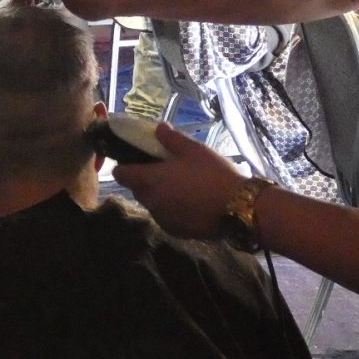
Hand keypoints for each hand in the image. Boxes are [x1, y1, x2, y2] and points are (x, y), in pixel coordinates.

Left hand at [113, 123, 246, 238]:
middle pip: (136, 188)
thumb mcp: (194, 149)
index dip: (124, 165)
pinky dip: (171, 207)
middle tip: (163, 167)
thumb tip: (158, 128)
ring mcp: (162, 219)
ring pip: (151, 203)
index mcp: (150, 179)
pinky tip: (189, 200)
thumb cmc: (213, 173)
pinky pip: (165, 215)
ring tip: (179, 184)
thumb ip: (171, 138)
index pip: (121, 174)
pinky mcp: (175, 231)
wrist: (237, 207)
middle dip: (143, 178)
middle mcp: (150, 202)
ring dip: (158, 193)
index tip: (136, 157)